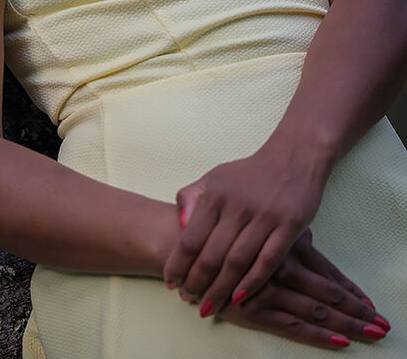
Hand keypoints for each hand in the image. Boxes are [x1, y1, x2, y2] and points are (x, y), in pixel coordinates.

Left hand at [163, 141, 330, 314]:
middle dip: (196, 283)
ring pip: (237, 263)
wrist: (294, 156)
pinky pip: (268, 261)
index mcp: (216, 195)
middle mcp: (237, 206)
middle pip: (211, 256)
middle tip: (188, 299)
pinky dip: (252, 283)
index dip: (178, 264)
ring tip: (208, 306)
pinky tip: (238, 299)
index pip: (190, 238)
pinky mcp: (290, 226)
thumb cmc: (250, 173)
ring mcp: (264, 216)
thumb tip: (179, 225)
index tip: (170, 282)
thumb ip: (192, 197)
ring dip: (220, 289)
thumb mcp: (216, 177)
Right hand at [182, 231, 391, 349]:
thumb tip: (310, 237)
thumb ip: (279, 231)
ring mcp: (268, 288)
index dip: (348, 288)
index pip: (325, 269)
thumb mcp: (256, 223)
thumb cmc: (216, 227)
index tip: (373, 306)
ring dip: (348, 323)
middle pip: (327, 291)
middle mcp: (280, 266)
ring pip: (316, 308)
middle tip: (385, 328)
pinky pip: (291, 323)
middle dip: (356, 310)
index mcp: (281, 244)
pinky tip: (341, 341)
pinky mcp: (252, 307)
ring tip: (375, 335)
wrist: (176, 239)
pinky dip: (318, 333)